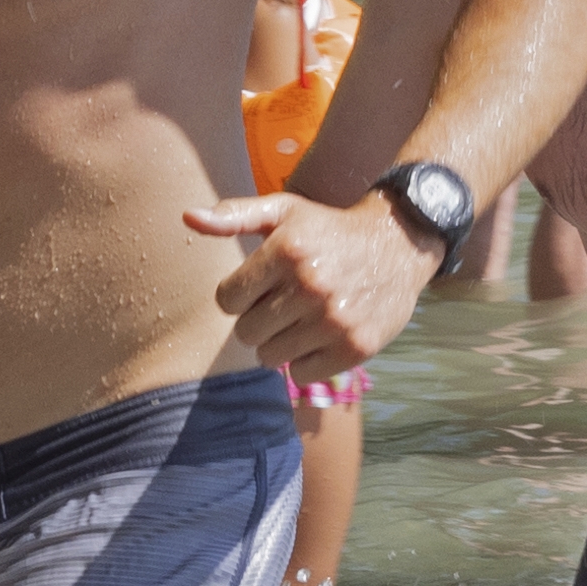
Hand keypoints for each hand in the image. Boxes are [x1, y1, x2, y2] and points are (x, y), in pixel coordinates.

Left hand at [181, 181, 438, 378]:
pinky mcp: (356, 347)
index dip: (238, 296)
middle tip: (284, 303)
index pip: (226, 300)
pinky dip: (305, 361)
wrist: (398, 245)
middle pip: (245, 332)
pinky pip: (301, 375)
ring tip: (302, 318)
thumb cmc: (328, 230)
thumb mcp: (284, 211)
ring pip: (270, 357)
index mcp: (287, 250)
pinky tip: (321, 336)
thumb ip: (233, 216)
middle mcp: (311, 285)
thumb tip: (188, 217)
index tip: (260, 286)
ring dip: (280, 342)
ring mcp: (335, 319)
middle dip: (258, 319)